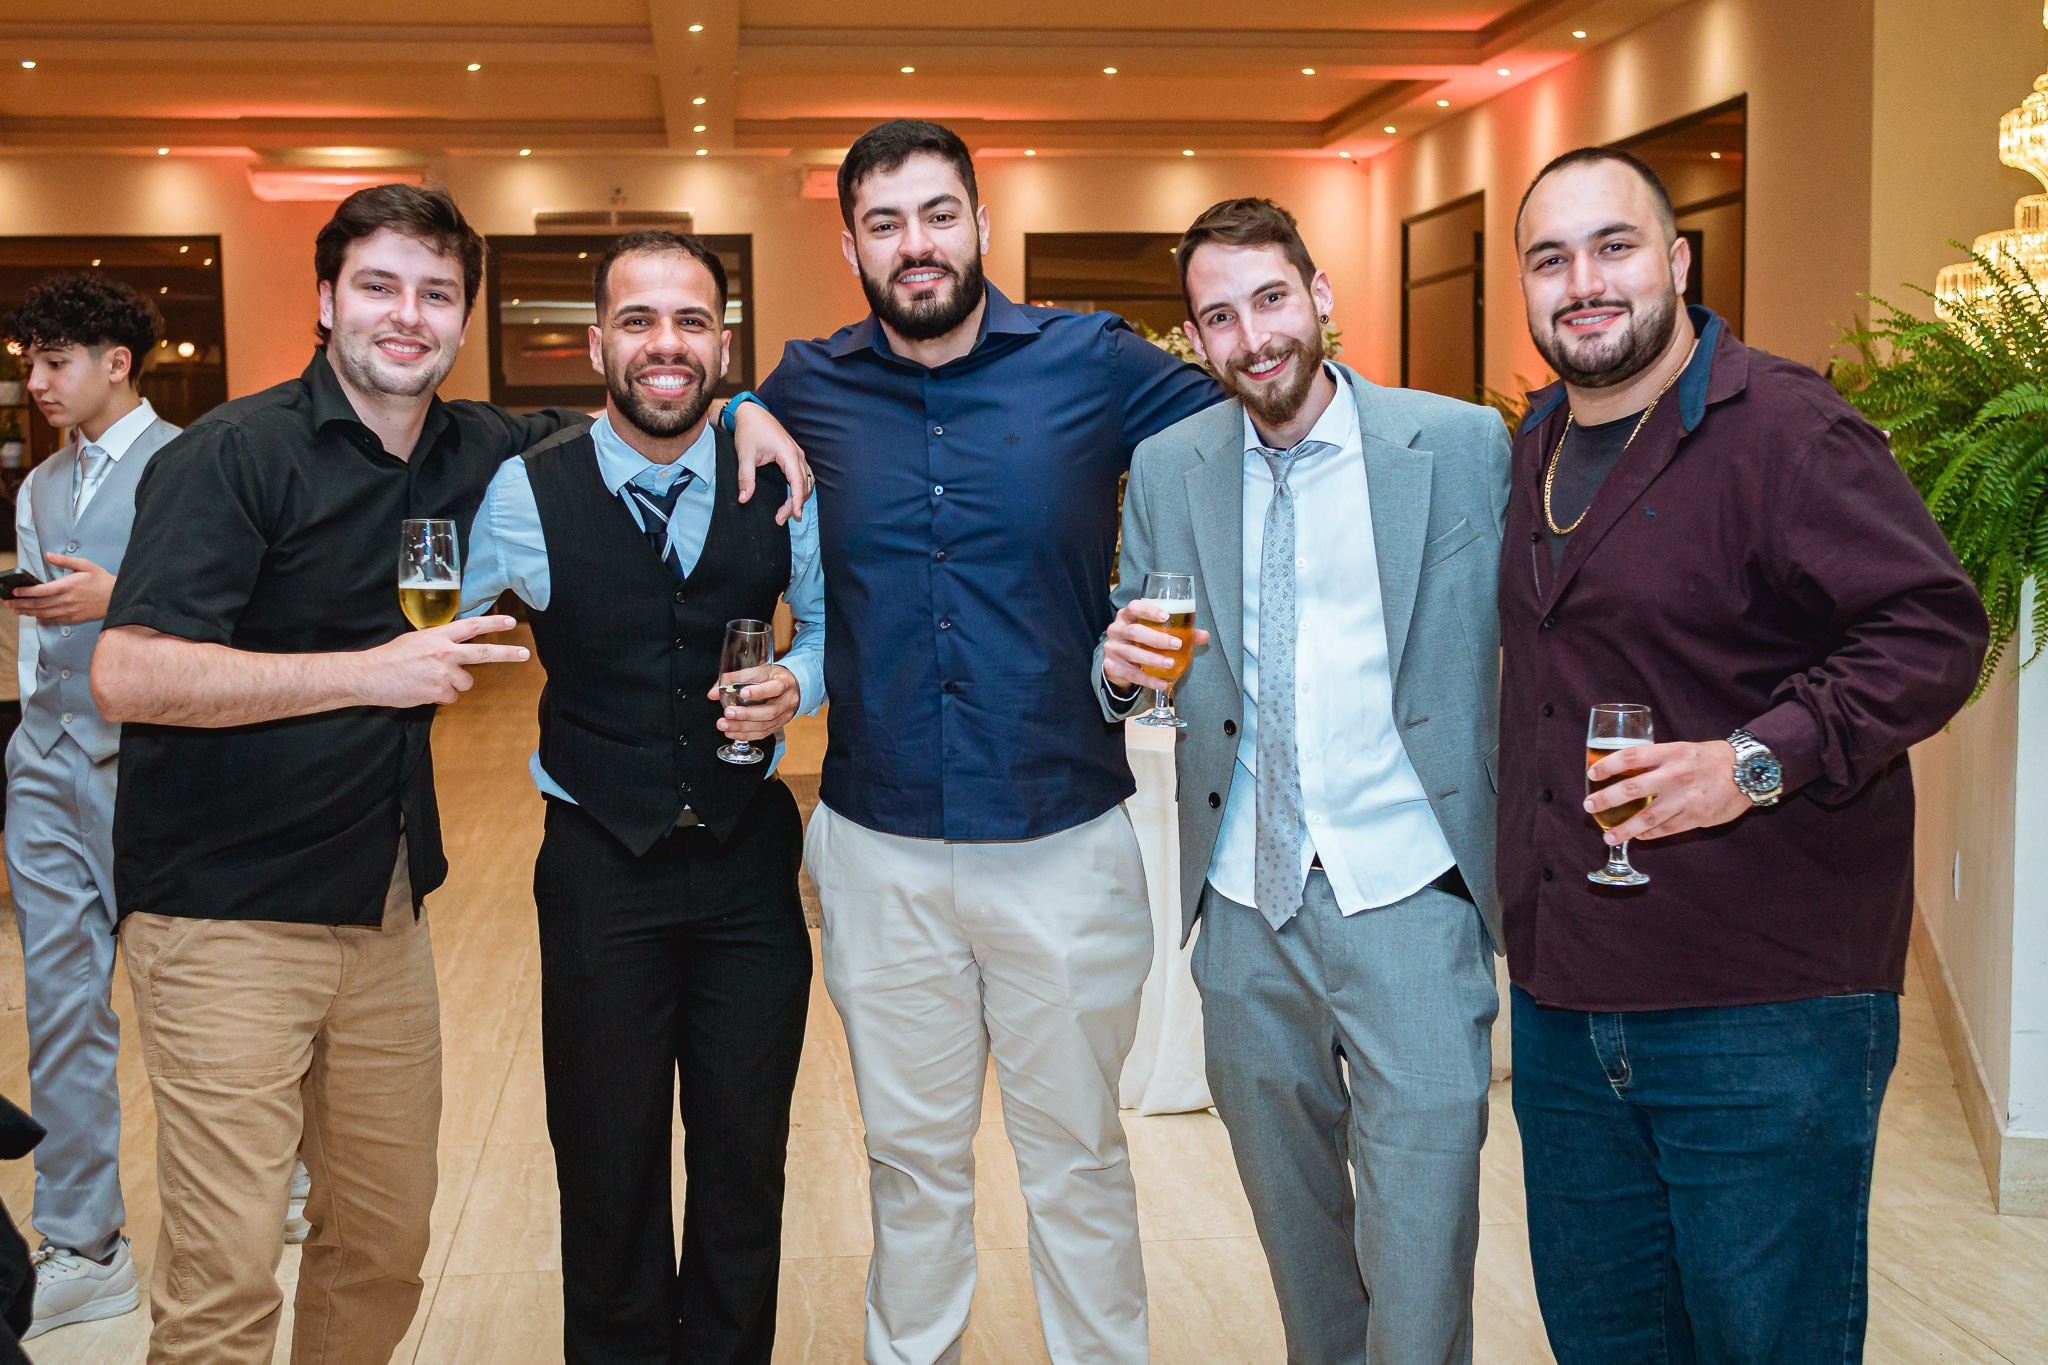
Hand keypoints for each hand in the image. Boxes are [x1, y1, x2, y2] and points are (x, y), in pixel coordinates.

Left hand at [7, 554, 115, 623]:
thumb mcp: (85, 565)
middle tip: (8, 603)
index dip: (26, 592)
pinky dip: (41, 618)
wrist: (117, 598)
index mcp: (68, 586)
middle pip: (38, 604)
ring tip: (16, 609)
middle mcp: (67, 600)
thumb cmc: (101, 580)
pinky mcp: (73, 618)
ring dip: (27, 611)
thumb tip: (48, 556)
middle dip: (20, 603)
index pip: (41, 591)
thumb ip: (64, 561)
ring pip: (43, 613)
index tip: (15, 591)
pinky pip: (53, 619)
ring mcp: (69, 611)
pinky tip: (34, 615)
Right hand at [360, 615, 529, 707]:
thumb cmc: (390, 658)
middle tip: (525, 654)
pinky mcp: (440, 692)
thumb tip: (455, 649)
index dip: (492, 624)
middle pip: (484, 653)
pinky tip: (423, 690)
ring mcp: (443, 673)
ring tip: (429, 680)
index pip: (471, 626)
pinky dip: (441, 696)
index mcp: (438, 636)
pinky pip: (451, 697)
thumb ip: (439, 643)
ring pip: (466, 682)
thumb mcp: (416, 640)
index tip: (510, 623)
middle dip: (507, 654)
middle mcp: (445, 652)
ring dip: (453, 684)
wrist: (370, 676)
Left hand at [708, 663, 798, 740]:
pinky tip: (732, 733)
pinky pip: (763, 733)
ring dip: (743, 727)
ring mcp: (785, 715)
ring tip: (725, 725)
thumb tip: (713, 693)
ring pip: (765, 725)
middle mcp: (787, 700)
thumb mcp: (759, 671)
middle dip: (747, 714)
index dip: (759, 692)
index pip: (774, 687)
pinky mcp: (779, 726)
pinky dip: (746, 735)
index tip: (743, 693)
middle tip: (729, 713)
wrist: (793, 688)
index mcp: (784, 682)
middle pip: (770, 711)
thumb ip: (736, 679)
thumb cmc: (773, 678)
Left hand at [730, 401, 811, 525]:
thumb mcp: (745, 455)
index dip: (798, 501)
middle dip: (796, 504)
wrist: (751, 413)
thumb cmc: (749, 430)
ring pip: (806, 481)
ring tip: (785, 513)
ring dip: (799, 498)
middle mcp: (797, 454)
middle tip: (781, 519)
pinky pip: (803, 476)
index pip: (798, 482)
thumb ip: (745, 478)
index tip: (795, 516)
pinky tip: (791, 498)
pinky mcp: (794, 456)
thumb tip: (744, 498)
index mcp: (788, 453)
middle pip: (804, 485)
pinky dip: (799, 489)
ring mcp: (797, 454)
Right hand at [1103, 598, 1207, 690]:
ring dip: (1153, 659)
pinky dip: (1148, 680)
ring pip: (1132, 653)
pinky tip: (1162, 683)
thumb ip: (1180, 631)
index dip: (1148, 610)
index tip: (1165, 616)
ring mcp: (1112, 649)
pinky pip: (1131, 674)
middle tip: (1176, 644)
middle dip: (1156, 638)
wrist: (1118, 661)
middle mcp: (1117, 630)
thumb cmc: (1141, 640)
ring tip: (1170, 664)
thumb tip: (1204, 635)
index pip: (1134, 607)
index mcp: (1127, 616)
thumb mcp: (1155, 632)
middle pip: (1134, 631)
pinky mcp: (1111, 666)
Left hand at [1584, 739, 1748, 843]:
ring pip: (1647, 817)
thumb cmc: (1712, 759)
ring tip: (1608, 836)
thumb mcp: (1683, 749)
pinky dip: (1649, 834)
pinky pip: (1666, 829)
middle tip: (1589, 806)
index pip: (1631, 756)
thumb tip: (1627, 772)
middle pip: (1632, 789)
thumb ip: (1659, 760)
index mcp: (1671, 753)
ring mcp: (1685, 798)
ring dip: (1624, 829)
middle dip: (1606, 799)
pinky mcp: (1696, 817)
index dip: (1608, 765)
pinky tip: (1638, 837)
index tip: (1592, 773)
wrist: (1749, 771)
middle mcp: (1676, 774)